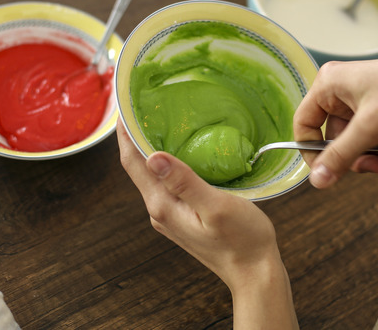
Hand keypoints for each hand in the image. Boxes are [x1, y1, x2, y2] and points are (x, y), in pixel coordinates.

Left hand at [118, 124, 297, 328]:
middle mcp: (160, 211)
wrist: (254, 273)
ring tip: (158, 121)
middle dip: (135, 136)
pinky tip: (180, 152)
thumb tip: (154, 158)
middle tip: (141, 105)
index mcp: (163, 205)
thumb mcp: (215, 206)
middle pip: (138, 168)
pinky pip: (167, 184)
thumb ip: (184, 182)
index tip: (124, 105)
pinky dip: (167, 163)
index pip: (132, 163)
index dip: (124, 133)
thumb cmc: (242, 241)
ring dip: (151, 149)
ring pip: (152, 176)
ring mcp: (170, 216)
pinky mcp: (182, 217)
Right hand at [294, 56, 377, 187]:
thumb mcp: (371, 129)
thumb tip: (316, 181)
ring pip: (357, 140)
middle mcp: (341, 89)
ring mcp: (362, 97)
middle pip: (334, 137)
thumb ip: (340, 156)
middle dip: (358, 156)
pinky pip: (374, 135)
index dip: (313, 152)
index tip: (329, 172)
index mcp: (329, 84)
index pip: (304, 124)